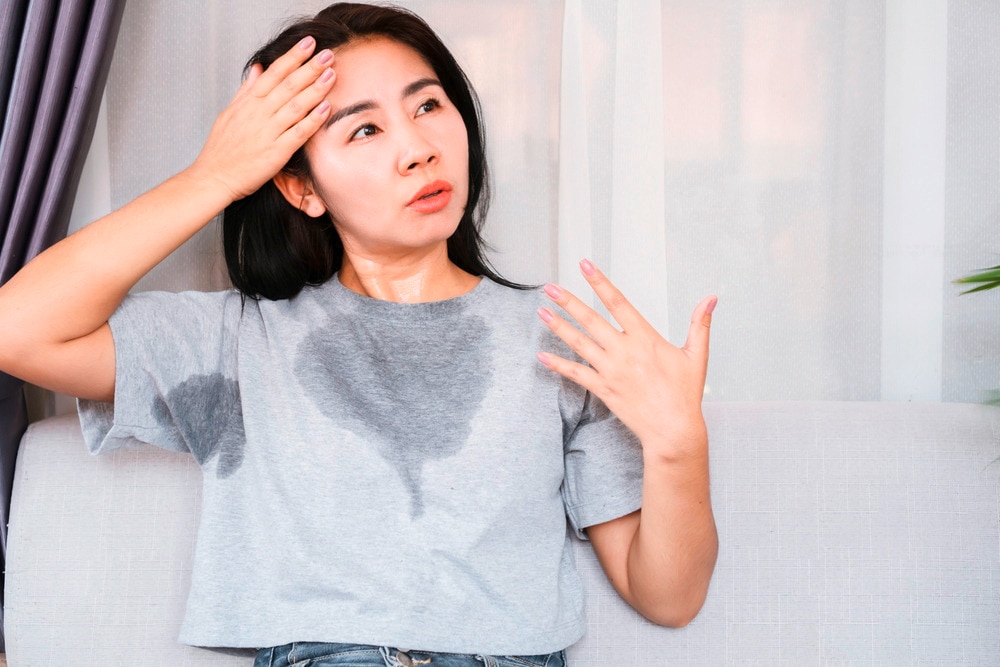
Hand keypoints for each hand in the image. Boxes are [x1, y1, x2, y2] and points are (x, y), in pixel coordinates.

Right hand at [190, 36, 336, 200]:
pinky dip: (312, 120)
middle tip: (328, 54)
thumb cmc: (221, 149)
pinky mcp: (276, 152)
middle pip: (288, 85)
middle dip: (310, 68)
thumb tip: (257, 68)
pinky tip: (326, 108)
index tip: (308, 44)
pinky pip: (298, 133)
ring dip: (315, 89)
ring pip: (295, 106)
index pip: (273, 73)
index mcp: (248, 103)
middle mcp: (258, 114)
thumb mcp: (229, 113)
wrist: (214, 177)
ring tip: (331, 75)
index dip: (292, 57)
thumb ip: (246, 90)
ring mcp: (268, 132)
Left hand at [536, 259, 715, 459]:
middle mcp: (624, 351)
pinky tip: (542, 355)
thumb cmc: (684, 395)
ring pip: (579, 343)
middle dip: (568, 302)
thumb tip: (711, 299)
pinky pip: (576, 373)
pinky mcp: (603, 389)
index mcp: (645, 338)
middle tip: (550, 288)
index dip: (600, 283)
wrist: (673, 430)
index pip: (618, 303)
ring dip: (558, 326)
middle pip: (591, 320)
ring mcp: (611, 370)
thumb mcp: (696, 356)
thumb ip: (699, 324)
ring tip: (541, 311)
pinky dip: (557, 364)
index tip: (585, 267)